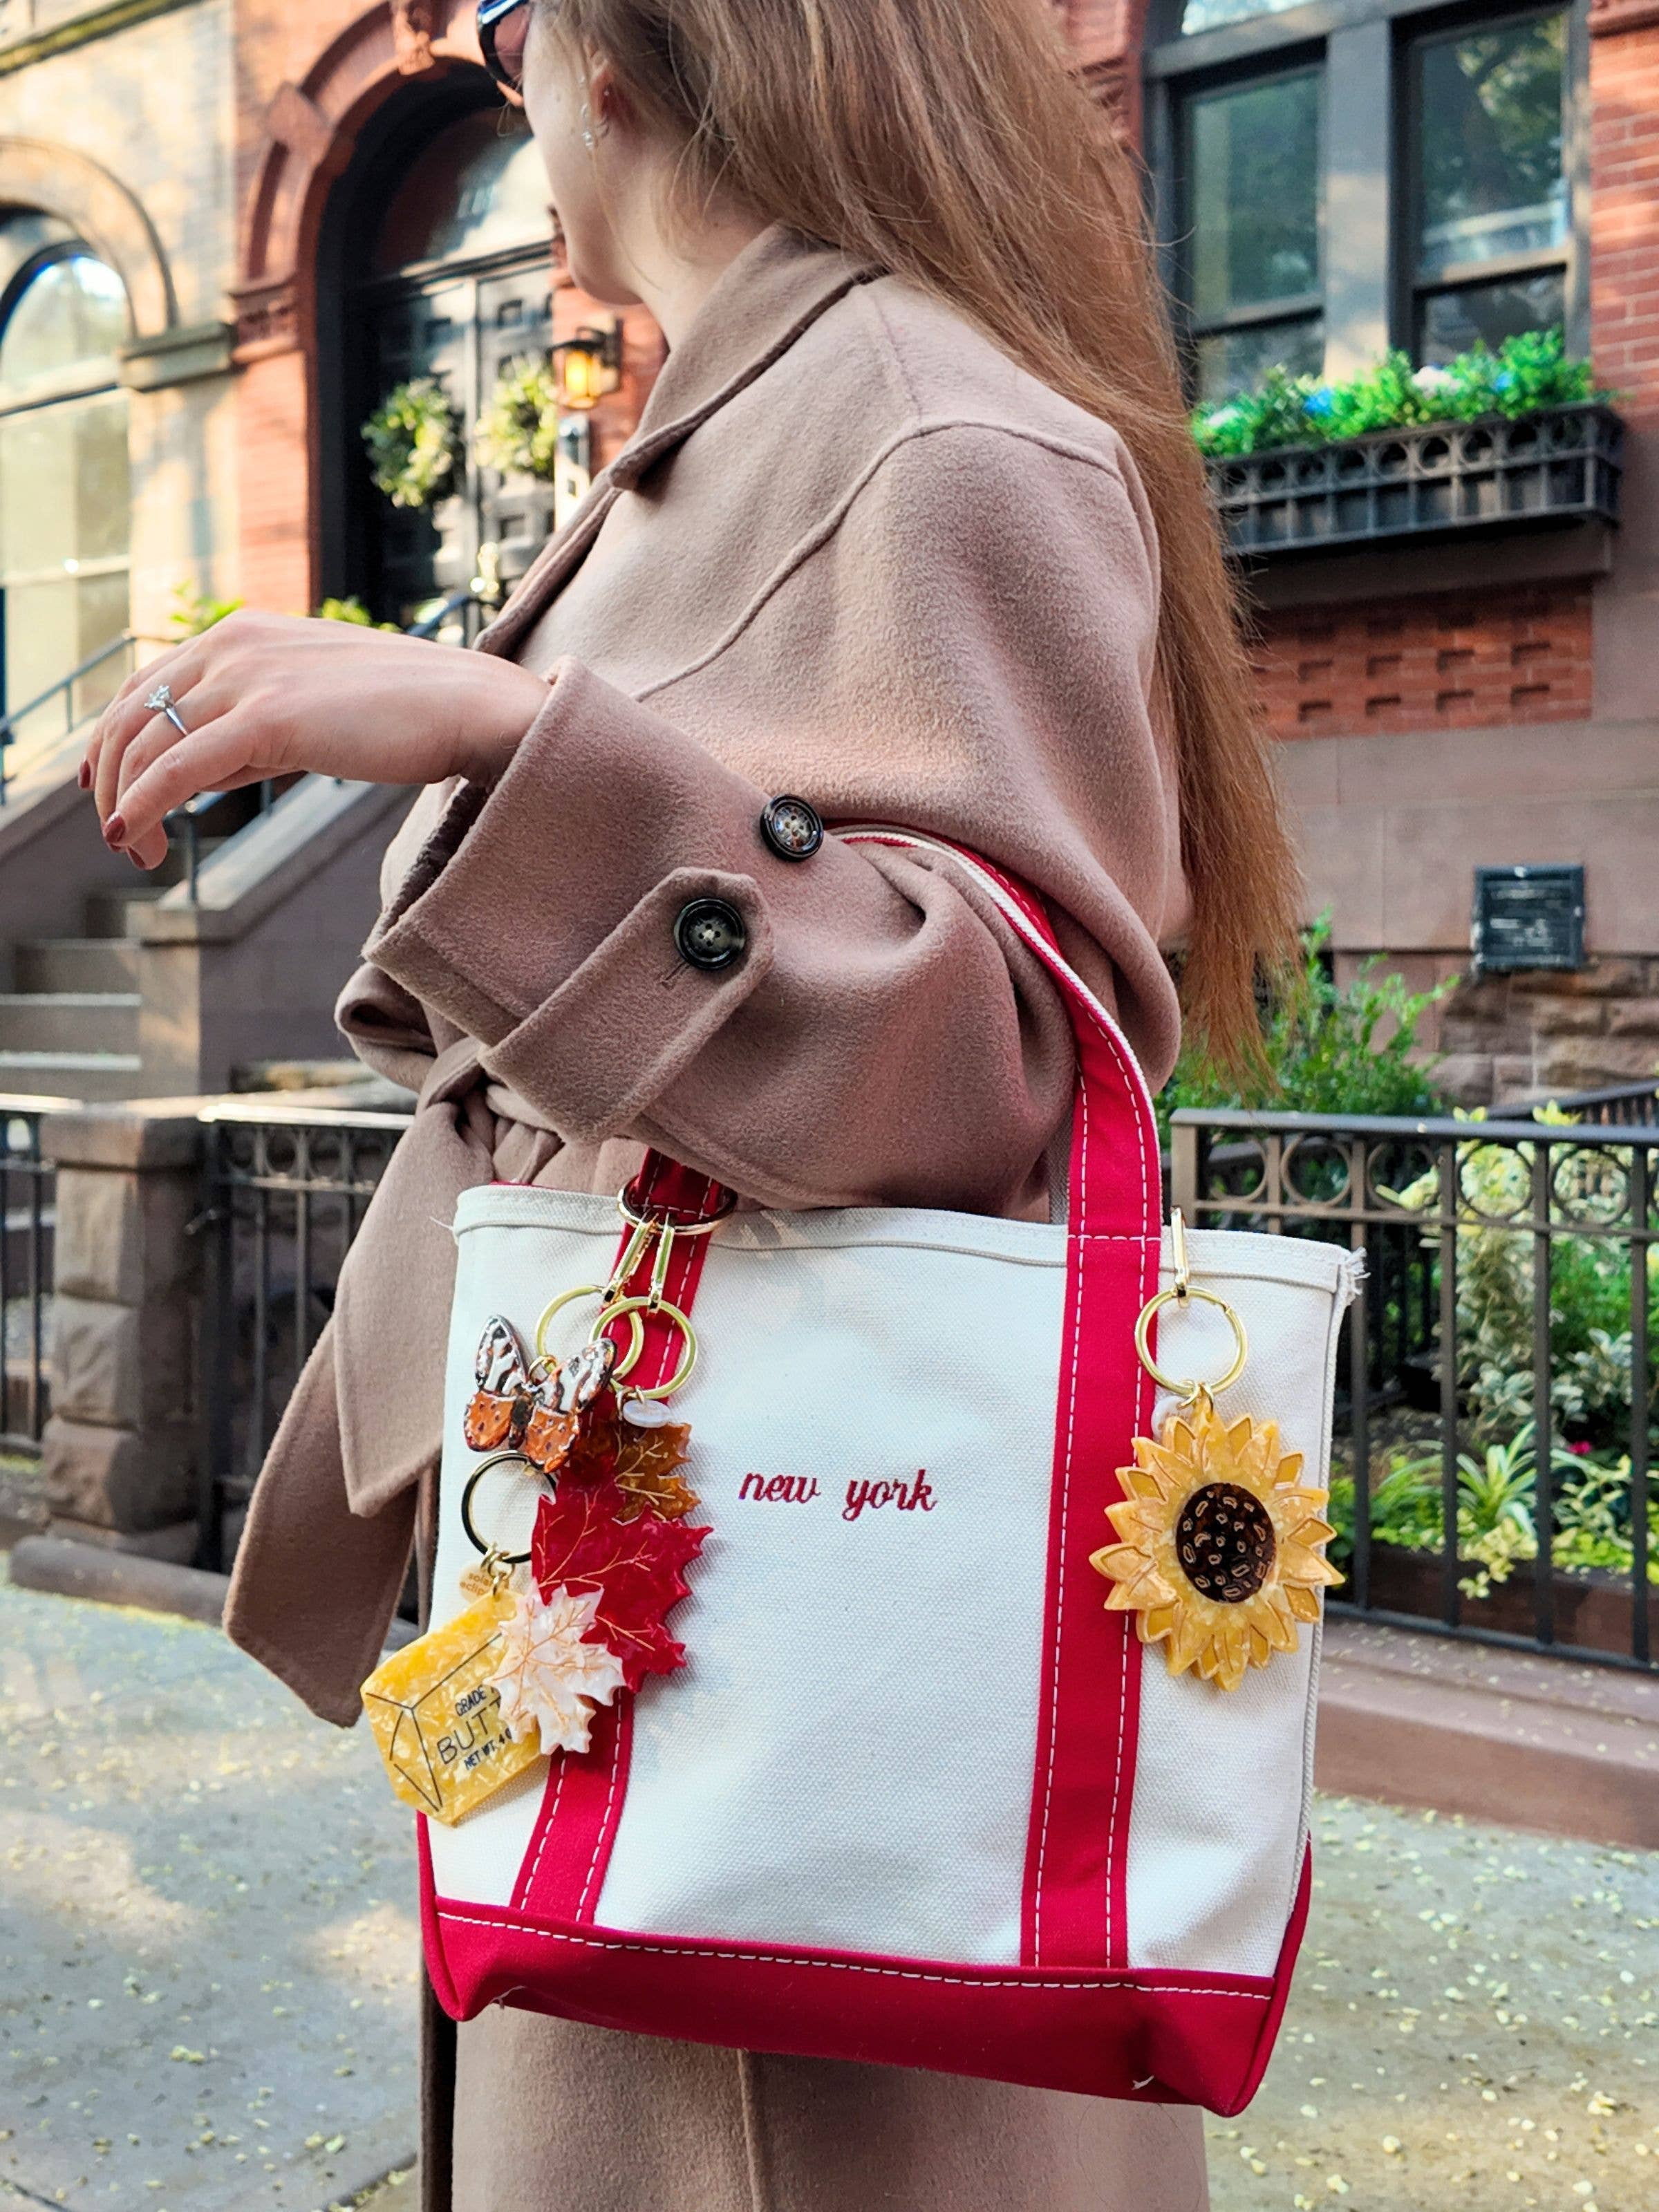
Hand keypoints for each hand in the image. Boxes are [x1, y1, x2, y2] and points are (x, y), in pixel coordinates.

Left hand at [83, 611, 549, 868]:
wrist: (467, 706)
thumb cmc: (403, 714)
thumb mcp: (309, 709)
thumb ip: (251, 729)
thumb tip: (203, 772)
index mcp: (242, 633)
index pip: (146, 683)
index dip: (111, 739)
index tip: (105, 788)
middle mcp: (233, 644)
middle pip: (132, 712)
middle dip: (110, 778)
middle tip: (122, 834)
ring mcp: (247, 677)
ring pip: (145, 743)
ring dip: (124, 802)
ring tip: (134, 851)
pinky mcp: (266, 719)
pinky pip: (176, 768)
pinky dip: (141, 806)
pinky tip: (132, 838)